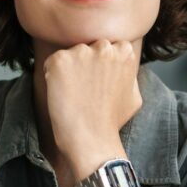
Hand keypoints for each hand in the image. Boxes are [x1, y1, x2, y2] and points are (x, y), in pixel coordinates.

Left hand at [43, 39, 141, 178]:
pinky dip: (52, 76)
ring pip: (70, 54)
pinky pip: (51, 62)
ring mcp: (81, 52)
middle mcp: (104, 47)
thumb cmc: (111, 122)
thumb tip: (124, 67)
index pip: (107, 46)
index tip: (97, 82)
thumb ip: (129, 74)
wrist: (91, 139)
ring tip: (73, 94)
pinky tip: (61, 94)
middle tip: (84, 88)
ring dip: (68, 69)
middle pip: (88, 47)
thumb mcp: (134, 95)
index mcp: (124, 51)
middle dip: (84, 63)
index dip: (99, 65)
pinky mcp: (60, 61)